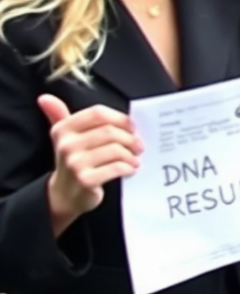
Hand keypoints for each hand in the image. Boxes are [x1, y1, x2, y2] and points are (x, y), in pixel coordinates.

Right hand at [37, 95, 142, 233]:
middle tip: (139, 145)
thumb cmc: (72, 160)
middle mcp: (66, 145)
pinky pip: (115, 168)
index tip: (132, 127)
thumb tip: (45, 97)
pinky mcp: (86, 180)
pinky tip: (130, 169)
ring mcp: (75, 163)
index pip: (98, 113)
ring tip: (135, 158)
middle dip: (130, 138)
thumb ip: (59, 115)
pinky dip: (128, 167)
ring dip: (131, 154)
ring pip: (115, 149)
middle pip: (110, 132)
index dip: (120, 118)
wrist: (64, 195)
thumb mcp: (63, 137)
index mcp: (63, 129)